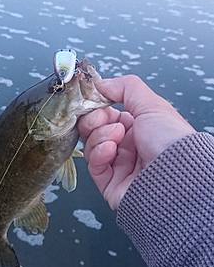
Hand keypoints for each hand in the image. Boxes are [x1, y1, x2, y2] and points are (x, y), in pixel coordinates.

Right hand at [78, 75, 195, 209]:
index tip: (94, 100)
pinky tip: (110, 150)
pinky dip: (98, 154)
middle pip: (94, 129)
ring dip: (100, 136)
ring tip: (116, 137)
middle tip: (104, 119)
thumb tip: (101, 83)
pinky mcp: (109, 183)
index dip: (97, 106)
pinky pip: (93, 165)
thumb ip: (126, 87)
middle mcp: (127, 145)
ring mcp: (118, 165)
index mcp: (138, 127)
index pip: (106, 113)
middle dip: (95, 120)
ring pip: (91, 145)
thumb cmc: (171, 140)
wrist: (175, 176)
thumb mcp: (152, 104)